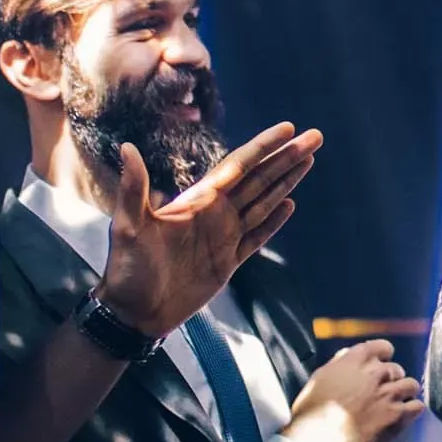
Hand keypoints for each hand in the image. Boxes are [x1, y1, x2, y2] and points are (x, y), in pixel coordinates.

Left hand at [98, 123, 323, 337]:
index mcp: (197, 200)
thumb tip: (127, 147)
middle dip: (287, 157)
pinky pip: (257, 235)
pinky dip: (275, 220)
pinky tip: (290, 204)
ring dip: (287, 181)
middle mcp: (215, 213)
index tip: (288, 128)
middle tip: (315, 136)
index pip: (239, 166)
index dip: (263, 147)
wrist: (133, 313)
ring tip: (309, 160)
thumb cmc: (127, 270)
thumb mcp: (128, 226)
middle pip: (260, 178)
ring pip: (264, 201)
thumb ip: (133, 188)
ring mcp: (223, 236)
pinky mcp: (228, 261)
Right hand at [282, 342, 421, 441]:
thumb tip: (351, 355)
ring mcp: (388, 394)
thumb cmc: (311, 414)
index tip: (380, 369)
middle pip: (397, 369)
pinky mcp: (396, 417)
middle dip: (390, 380)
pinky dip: (411, 411)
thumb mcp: (320, 377)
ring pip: (411, 385)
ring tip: (393, 406)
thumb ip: (341, 363)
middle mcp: (375, 373)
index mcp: (355, 360)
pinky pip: (417, 406)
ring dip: (403, 394)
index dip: (383, 358)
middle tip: (380, 395)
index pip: (383, 347)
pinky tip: (400, 417)